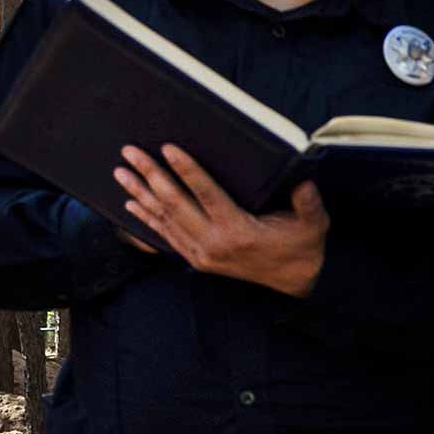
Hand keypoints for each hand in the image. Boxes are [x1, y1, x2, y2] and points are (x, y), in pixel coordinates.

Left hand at [117, 145, 326, 296]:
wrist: (294, 284)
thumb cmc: (302, 247)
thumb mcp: (313, 224)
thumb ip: (307, 202)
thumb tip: (304, 181)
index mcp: (239, 231)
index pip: (206, 194)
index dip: (187, 170)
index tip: (168, 149)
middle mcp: (215, 243)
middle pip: (176, 203)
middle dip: (151, 174)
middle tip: (131, 152)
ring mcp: (202, 254)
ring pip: (165, 218)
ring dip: (141, 193)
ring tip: (121, 171)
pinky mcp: (197, 259)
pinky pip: (166, 235)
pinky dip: (147, 218)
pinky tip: (131, 202)